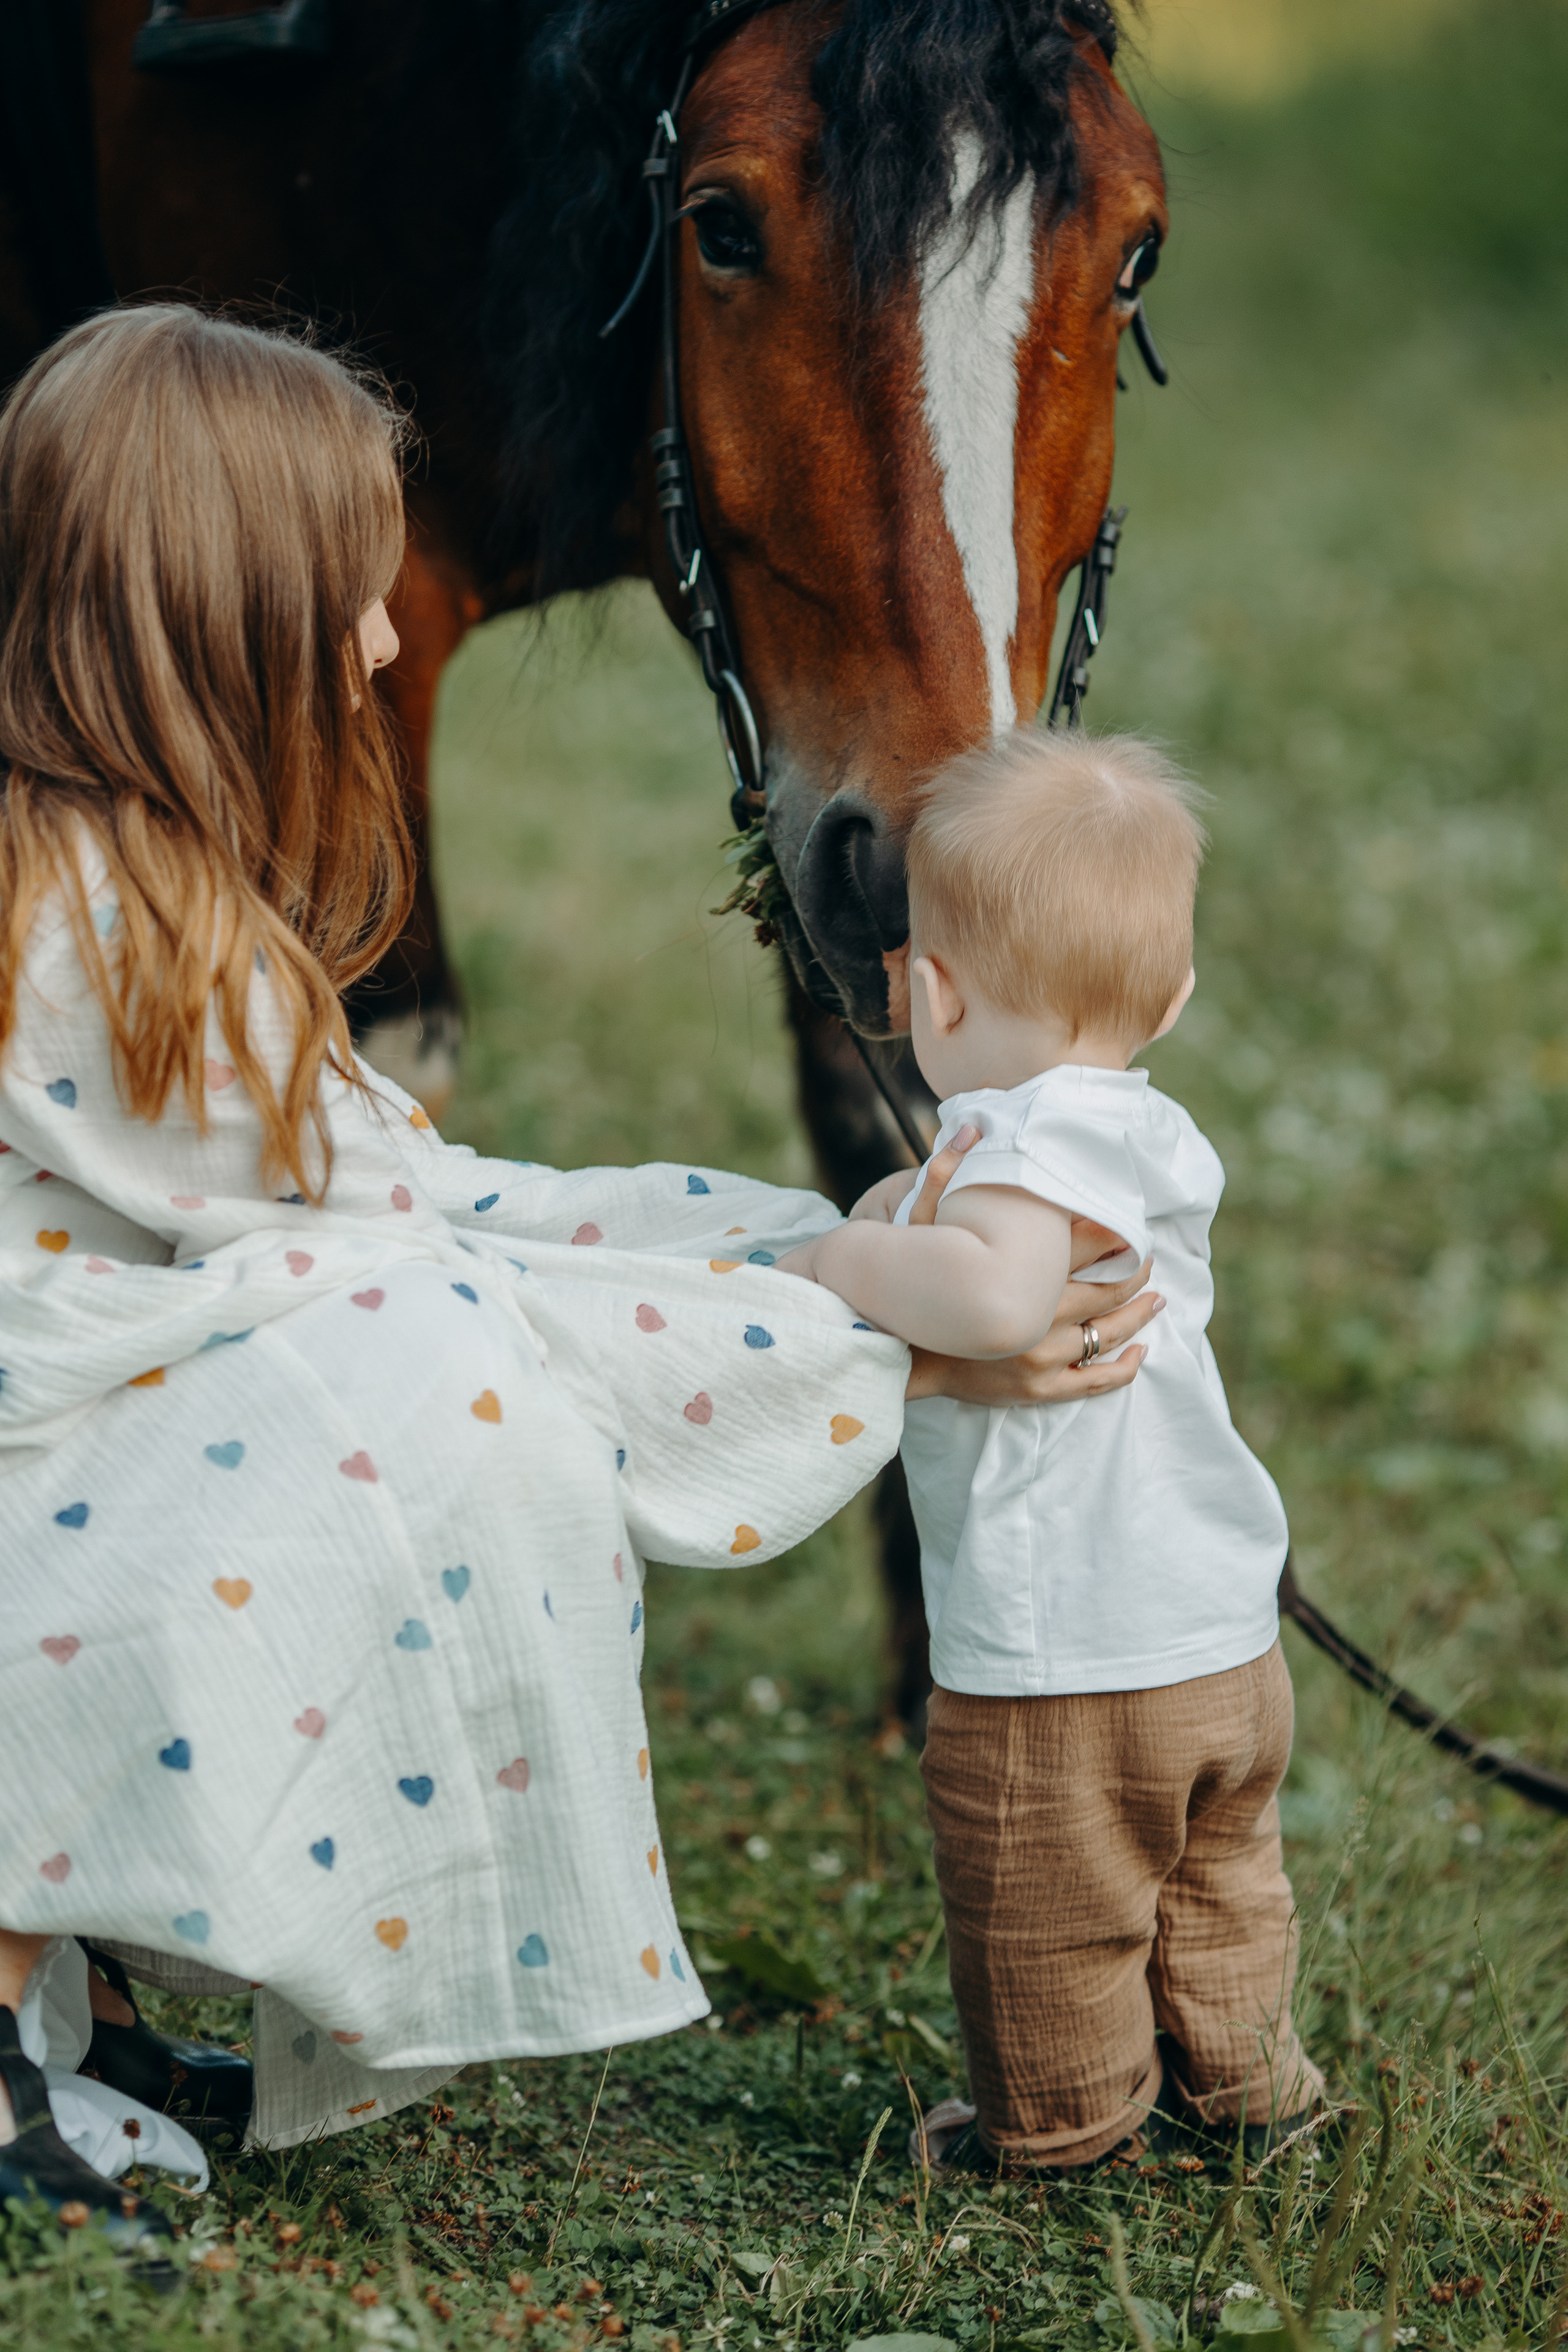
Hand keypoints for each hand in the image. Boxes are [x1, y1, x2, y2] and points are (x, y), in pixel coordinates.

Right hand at [901, 1130, 1161, 1401]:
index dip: (1118, 1235)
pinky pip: (1095, 1382)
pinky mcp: (1038, 1389)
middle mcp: (1040, 1317)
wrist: (892, 1348)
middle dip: (1135, 1274)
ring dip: (1139, 1316)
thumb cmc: (910, 1282)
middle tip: (1149, 1260)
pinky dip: (1124, 1368)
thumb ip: (943, 1175)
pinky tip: (1141, 1351)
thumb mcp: (918, 1223)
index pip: (1088, 1246)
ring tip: (1158, 1300)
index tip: (1131, 1227)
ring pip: (1108, 1336)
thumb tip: (968, 1128)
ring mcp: (1042, 1358)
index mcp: (1022, 1273)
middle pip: (1109, 1292)